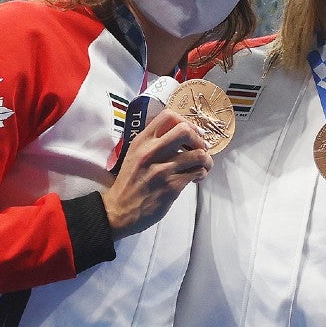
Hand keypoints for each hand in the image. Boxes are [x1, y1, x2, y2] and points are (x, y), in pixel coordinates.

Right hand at [101, 109, 211, 238]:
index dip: (186, 122)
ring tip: (202, 165)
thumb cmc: (130, 182)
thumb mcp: (135, 154)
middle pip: (185, 131)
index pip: (168, 116)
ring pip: (198, 154)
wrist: (119, 210)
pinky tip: (196, 178)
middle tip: (200, 148)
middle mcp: (152, 152)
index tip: (192, 133)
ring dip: (206, 160)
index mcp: (142, 141)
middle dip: (199, 139)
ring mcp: (162, 169)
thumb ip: (154, 142)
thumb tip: (182, 133)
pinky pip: (197, 173)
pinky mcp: (172, 186)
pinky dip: (201, 174)